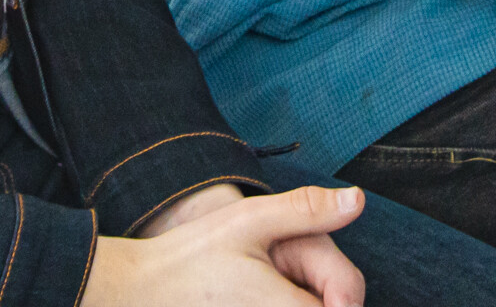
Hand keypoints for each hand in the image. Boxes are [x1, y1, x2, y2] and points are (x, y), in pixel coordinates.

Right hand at [83, 183, 365, 306]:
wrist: (138, 292)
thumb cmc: (191, 257)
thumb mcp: (249, 220)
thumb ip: (307, 210)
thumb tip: (357, 200)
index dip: (343, 293)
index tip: (323, 277)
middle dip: (325, 298)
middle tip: (288, 271)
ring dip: (304, 302)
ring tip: (269, 283)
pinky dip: (280, 306)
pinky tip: (258, 297)